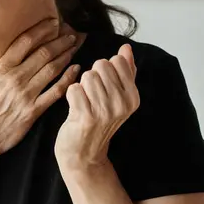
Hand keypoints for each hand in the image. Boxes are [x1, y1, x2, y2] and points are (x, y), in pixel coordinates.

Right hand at [0, 18, 80, 161]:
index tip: (53, 22)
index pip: (24, 42)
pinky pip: (55, 92)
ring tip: (75, 46)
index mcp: (0, 68)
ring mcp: (25, 95)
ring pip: (52, 69)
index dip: (41, 30)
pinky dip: (68, 79)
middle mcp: (15, 79)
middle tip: (72, 33)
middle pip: (43, 53)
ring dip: (66, 55)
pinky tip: (76, 70)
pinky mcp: (33, 111)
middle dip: (60, 41)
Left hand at [54, 43, 139, 169]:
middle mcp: (122, 104)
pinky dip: (71, 96)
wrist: (84, 154)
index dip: (104, 71)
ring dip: (81, 87)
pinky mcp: (86, 116)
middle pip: (100, 66)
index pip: (116, 61)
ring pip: (87, 76)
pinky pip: (74, 88)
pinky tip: (76, 109)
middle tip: (92, 98)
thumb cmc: (98, 122)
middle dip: (92, 77)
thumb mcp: (118, 97)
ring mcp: (105, 111)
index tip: (104, 89)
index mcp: (133, 97)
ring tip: (84, 104)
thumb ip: (125, 71)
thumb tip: (126, 48)